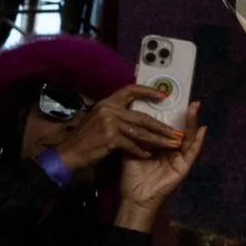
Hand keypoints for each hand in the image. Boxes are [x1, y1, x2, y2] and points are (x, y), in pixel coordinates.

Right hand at [51, 84, 181, 181]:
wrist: (68, 153)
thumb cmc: (85, 139)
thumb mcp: (99, 120)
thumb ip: (116, 115)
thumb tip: (135, 115)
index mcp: (107, 103)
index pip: (130, 90)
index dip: (147, 91)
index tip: (163, 95)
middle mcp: (109, 109)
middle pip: (143, 117)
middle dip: (162, 127)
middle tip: (177, 133)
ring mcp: (109, 122)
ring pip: (141, 132)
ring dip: (158, 140)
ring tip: (171, 145)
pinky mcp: (110, 137)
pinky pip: (132, 144)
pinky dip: (141, 151)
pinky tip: (148, 155)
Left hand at [113, 102, 202, 227]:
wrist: (134, 195)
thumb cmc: (132, 175)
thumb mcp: (131, 150)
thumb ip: (136, 136)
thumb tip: (133, 116)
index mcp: (160, 146)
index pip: (167, 128)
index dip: (172, 114)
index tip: (174, 101)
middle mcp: (172, 150)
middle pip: (181, 130)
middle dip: (187, 116)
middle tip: (191, 101)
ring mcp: (179, 158)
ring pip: (189, 138)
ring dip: (193, 123)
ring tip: (195, 108)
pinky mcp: (183, 167)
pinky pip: (193, 152)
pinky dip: (199, 141)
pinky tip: (202, 130)